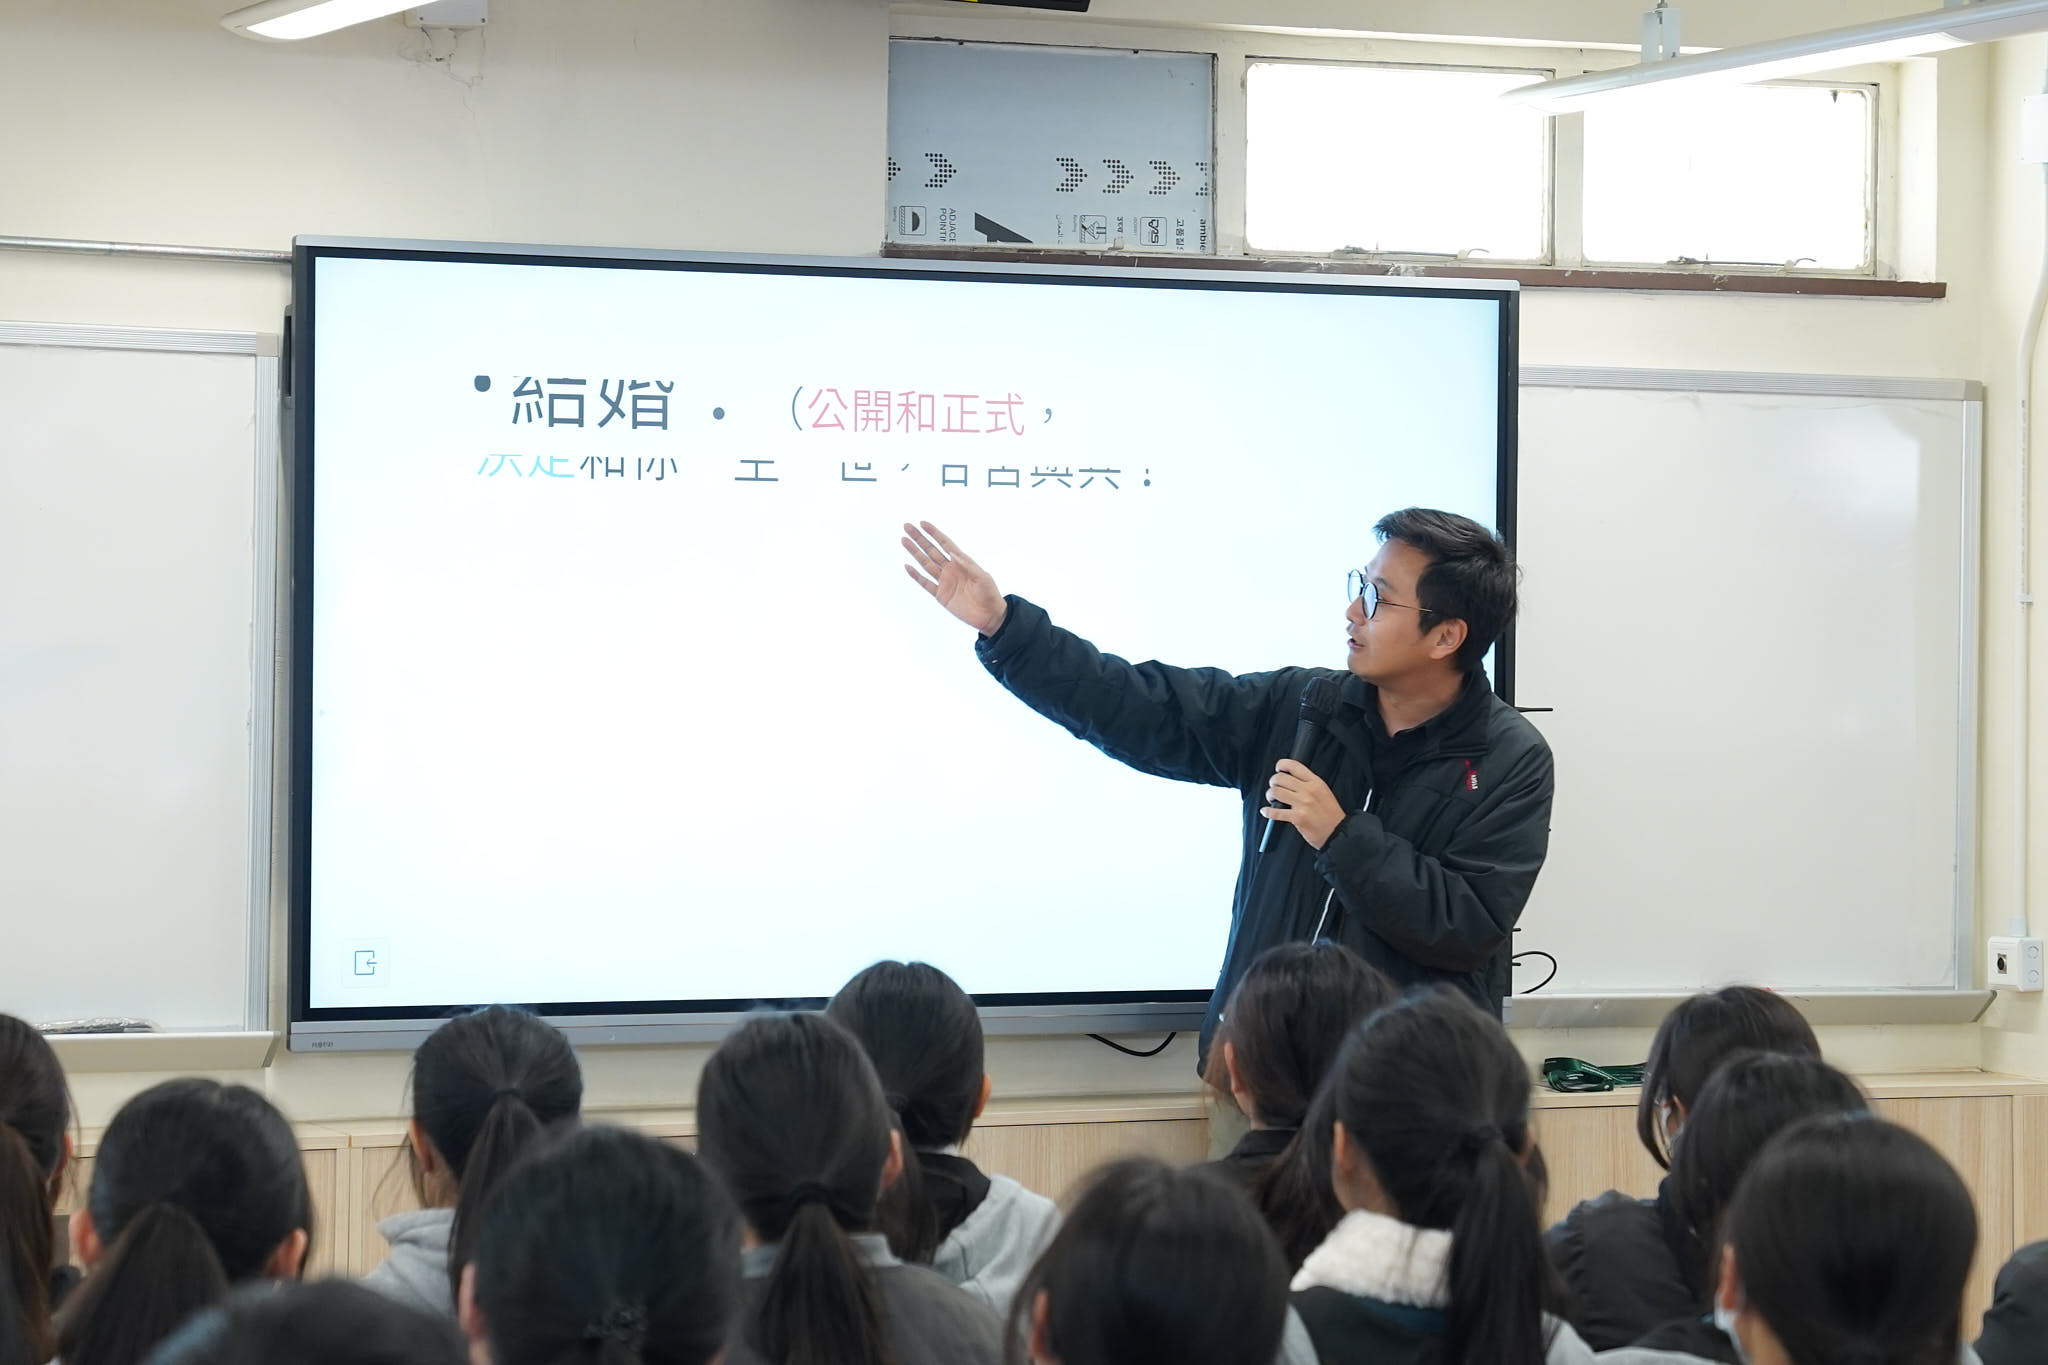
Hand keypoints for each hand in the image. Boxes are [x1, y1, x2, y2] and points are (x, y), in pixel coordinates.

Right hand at [903, 521, 1007, 635]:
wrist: (989, 616)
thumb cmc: (990, 594)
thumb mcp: (983, 578)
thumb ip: (968, 565)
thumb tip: (953, 554)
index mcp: (962, 562)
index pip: (945, 544)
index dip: (934, 533)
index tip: (923, 523)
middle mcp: (951, 569)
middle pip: (931, 550)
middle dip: (919, 538)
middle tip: (907, 527)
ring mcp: (944, 582)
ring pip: (925, 563)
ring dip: (914, 552)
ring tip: (904, 540)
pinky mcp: (941, 595)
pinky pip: (925, 583)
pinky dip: (916, 575)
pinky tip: (907, 566)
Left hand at [1262, 760, 1344, 849]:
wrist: (1337, 832)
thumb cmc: (1331, 814)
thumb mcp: (1324, 792)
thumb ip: (1309, 784)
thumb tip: (1291, 779)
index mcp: (1316, 782)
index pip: (1294, 766)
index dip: (1282, 764)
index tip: (1278, 768)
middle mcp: (1308, 791)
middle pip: (1280, 778)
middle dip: (1272, 782)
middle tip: (1273, 787)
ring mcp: (1303, 804)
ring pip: (1275, 792)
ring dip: (1270, 795)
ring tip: (1272, 799)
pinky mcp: (1297, 818)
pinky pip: (1276, 812)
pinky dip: (1268, 812)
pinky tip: (1266, 811)